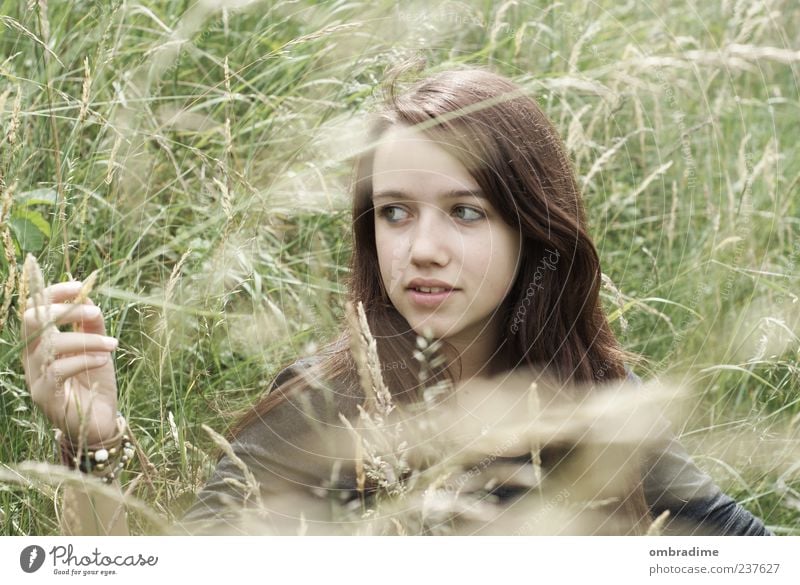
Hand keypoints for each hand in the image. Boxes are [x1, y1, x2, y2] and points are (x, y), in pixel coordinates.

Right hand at [21, 280, 119, 444]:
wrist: (100, 421)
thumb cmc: (95, 382)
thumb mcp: (97, 347)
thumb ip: (91, 324)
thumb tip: (89, 299)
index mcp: (40, 342)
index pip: (34, 308)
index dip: (54, 293)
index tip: (80, 287)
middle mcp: (31, 357)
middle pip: (32, 321)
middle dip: (65, 311)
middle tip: (96, 314)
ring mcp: (34, 377)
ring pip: (49, 345)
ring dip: (85, 339)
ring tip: (112, 344)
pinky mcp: (44, 396)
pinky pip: (57, 370)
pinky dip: (83, 360)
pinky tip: (103, 360)